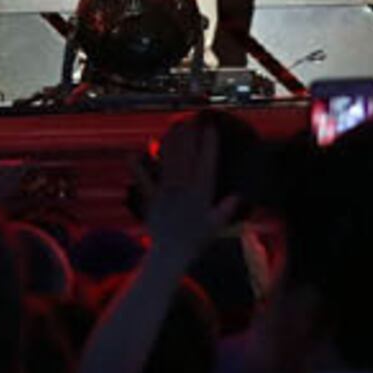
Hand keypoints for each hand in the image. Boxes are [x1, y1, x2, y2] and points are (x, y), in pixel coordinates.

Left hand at [141, 116, 237, 256]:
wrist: (171, 254)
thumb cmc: (196, 240)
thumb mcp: (216, 226)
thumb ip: (225, 209)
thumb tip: (239, 195)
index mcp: (200, 193)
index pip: (206, 163)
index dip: (208, 143)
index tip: (210, 128)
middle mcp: (182, 188)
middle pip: (186, 156)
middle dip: (189, 135)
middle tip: (191, 119)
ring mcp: (165, 192)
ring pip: (168, 161)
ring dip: (171, 142)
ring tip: (174, 126)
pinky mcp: (151, 198)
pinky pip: (144, 180)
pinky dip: (137, 167)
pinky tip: (133, 155)